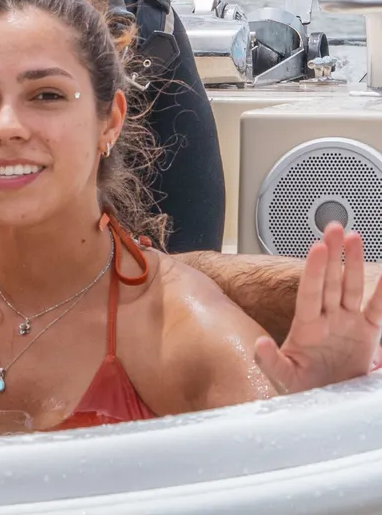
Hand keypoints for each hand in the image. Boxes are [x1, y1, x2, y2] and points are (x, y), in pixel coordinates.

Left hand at [256, 224, 381, 393]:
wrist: (325, 403)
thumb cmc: (301, 388)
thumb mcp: (283, 378)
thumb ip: (270, 362)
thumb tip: (259, 345)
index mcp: (307, 327)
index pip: (310, 292)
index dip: (314, 271)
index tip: (317, 248)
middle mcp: (327, 319)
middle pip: (330, 280)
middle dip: (332, 253)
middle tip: (334, 227)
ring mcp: (347, 323)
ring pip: (350, 287)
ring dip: (353, 263)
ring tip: (354, 236)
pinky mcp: (366, 334)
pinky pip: (377, 310)